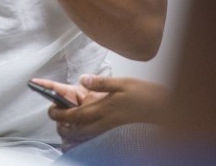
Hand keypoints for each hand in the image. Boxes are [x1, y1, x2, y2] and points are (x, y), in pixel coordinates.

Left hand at [38, 75, 168, 151]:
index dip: (59, 114)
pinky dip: (86, 135)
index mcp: (104, 110)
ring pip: (86, 137)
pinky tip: (86, 129)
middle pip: (77, 132)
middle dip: (63, 128)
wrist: (166, 111)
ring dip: (73, 133)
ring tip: (67, 125)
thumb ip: (101, 82)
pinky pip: (97, 137)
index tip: (50, 109)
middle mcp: (105, 123)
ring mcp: (111, 129)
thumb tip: (82, 79)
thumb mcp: (123, 83)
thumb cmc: (146, 95)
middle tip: (56, 119)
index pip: (75, 115)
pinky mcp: (117, 131)